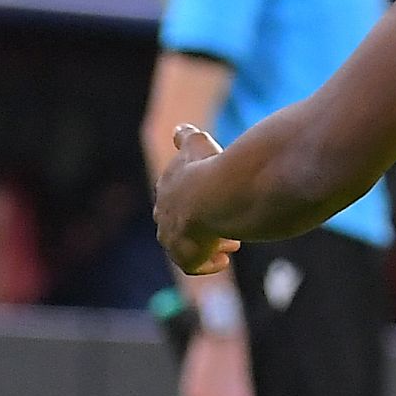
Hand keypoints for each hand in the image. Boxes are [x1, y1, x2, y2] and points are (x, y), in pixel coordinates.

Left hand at [154, 125, 239, 275]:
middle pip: (177, 225)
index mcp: (168, 189)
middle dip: (200, 226)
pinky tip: (223, 260)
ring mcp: (173, 237)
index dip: (197, 202)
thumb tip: (180, 129)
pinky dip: (208, 264)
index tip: (216, 203)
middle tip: (223, 227)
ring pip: (186, 246)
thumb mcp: (199, 146)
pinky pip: (193, 266)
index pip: (175, 199)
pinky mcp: (185, 256)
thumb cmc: (211, 167)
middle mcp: (165, 214)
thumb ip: (188, 139)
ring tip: (230, 243)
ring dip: (207, 245)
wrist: (216, 195)